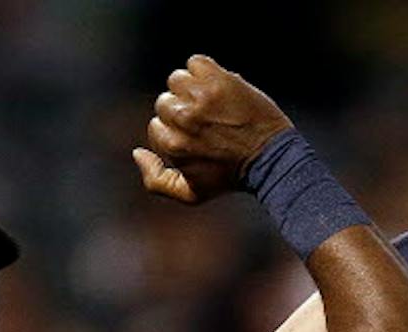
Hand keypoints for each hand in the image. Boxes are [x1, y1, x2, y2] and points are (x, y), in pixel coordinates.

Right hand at [134, 54, 292, 203]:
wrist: (270, 157)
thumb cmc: (229, 177)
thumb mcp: (191, 194)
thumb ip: (155, 180)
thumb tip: (137, 153)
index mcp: (173, 145)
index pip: (156, 124)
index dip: (175, 131)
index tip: (196, 137)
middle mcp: (183, 119)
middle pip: (164, 101)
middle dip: (181, 109)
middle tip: (206, 121)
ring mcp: (201, 97)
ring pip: (177, 79)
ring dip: (191, 88)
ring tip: (211, 103)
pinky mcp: (218, 79)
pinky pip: (196, 62)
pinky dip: (204, 71)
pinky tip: (217, 87)